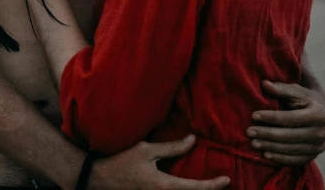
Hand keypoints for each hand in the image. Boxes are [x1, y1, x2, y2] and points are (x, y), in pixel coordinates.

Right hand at [90, 136, 229, 189]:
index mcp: (164, 186)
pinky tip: (186, 185)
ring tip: (208, 184)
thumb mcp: (146, 150)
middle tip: (222, 183)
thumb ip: (171, 147)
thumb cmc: (121, 161)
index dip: (213, 185)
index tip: (227, 180)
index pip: (195, 188)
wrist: (98, 179)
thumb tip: (192, 140)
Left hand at [247, 80, 324, 164]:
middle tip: (249, 132)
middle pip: (290, 136)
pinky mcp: (313, 156)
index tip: (253, 116)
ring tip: (253, 143)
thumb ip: (280, 88)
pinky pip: (294, 160)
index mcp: (318, 114)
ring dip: (270, 147)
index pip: (291, 118)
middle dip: (267, 134)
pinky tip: (265, 155)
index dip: (271, 117)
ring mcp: (318, 147)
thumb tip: (264, 84)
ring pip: (291, 149)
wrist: (319, 112)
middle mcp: (321, 133)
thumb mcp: (295, 90)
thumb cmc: (303, 98)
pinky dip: (279, 158)